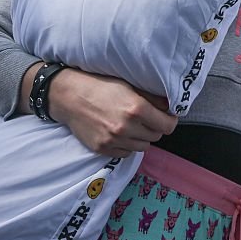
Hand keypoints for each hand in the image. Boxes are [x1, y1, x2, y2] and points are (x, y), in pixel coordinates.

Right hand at [47, 68, 177, 156]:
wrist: (70, 96)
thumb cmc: (101, 86)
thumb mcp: (129, 86)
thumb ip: (151, 98)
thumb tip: (170, 107)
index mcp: (136, 108)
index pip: (167, 125)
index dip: (170, 121)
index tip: (167, 117)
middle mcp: (127, 127)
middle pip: (156, 136)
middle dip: (155, 128)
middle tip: (148, 119)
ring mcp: (114, 140)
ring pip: (142, 147)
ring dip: (142, 138)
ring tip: (133, 126)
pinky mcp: (103, 149)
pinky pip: (126, 153)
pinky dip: (127, 146)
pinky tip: (121, 134)